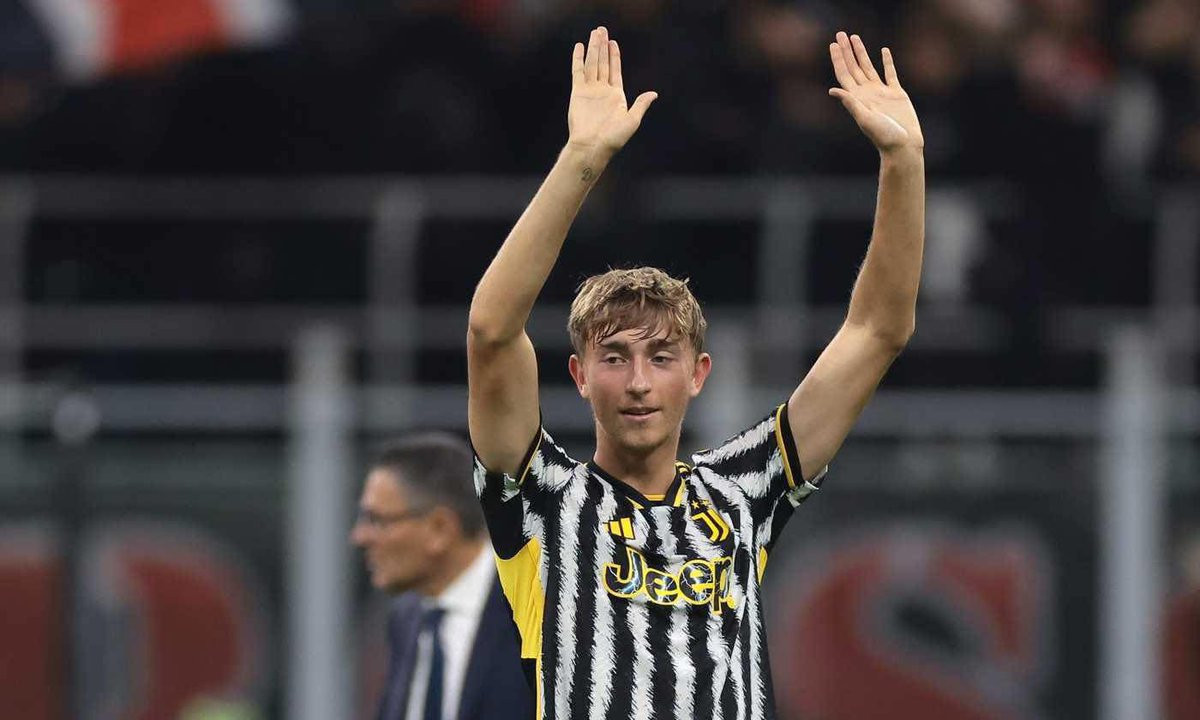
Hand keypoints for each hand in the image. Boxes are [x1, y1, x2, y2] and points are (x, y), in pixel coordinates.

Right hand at [567, 26, 657, 160]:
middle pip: (602, 63)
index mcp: (616, 96)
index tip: (613, 42)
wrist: (592, 146)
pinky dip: (578, 58)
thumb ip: (641, 104)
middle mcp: (602, 90)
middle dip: (602, 46)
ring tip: (594, 33)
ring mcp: (589, 90)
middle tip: (602, 30)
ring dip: (593, 48)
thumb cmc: (613, 138)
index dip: (614, 56)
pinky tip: (579, 47)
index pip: (615, 70)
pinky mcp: (578, 92)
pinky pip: (578, 71)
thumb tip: (654, 94)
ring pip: (592, 64)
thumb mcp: (632, 121)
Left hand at [828, 32, 923, 153]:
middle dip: (846, 51)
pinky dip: (887, 62)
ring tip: (855, 38)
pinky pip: (890, 73)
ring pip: (869, 67)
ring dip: (861, 53)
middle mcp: (867, 93)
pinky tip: (884, 51)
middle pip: (853, 67)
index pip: (844, 74)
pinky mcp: (897, 93)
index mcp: (857, 98)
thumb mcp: (864, 118)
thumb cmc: (883, 135)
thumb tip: (833, 89)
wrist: (903, 145)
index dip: (838, 59)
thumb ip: (850, 103)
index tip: (832, 44)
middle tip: (840, 34)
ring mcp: (881, 92)